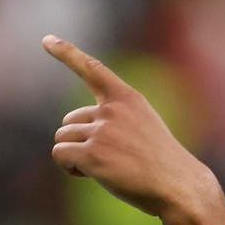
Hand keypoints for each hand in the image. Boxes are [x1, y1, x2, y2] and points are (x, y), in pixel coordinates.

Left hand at [43, 35, 213, 216]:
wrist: (177, 185)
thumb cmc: (159, 161)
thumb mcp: (141, 126)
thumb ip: (111, 119)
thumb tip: (69, 131)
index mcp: (127, 98)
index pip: (92, 69)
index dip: (66, 53)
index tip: (46, 39)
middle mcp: (112, 110)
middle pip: (68, 122)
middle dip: (78, 141)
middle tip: (106, 157)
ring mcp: (102, 131)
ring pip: (61, 140)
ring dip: (72, 156)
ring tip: (102, 166)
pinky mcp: (92, 154)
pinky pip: (60, 156)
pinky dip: (68, 167)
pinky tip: (91, 174)